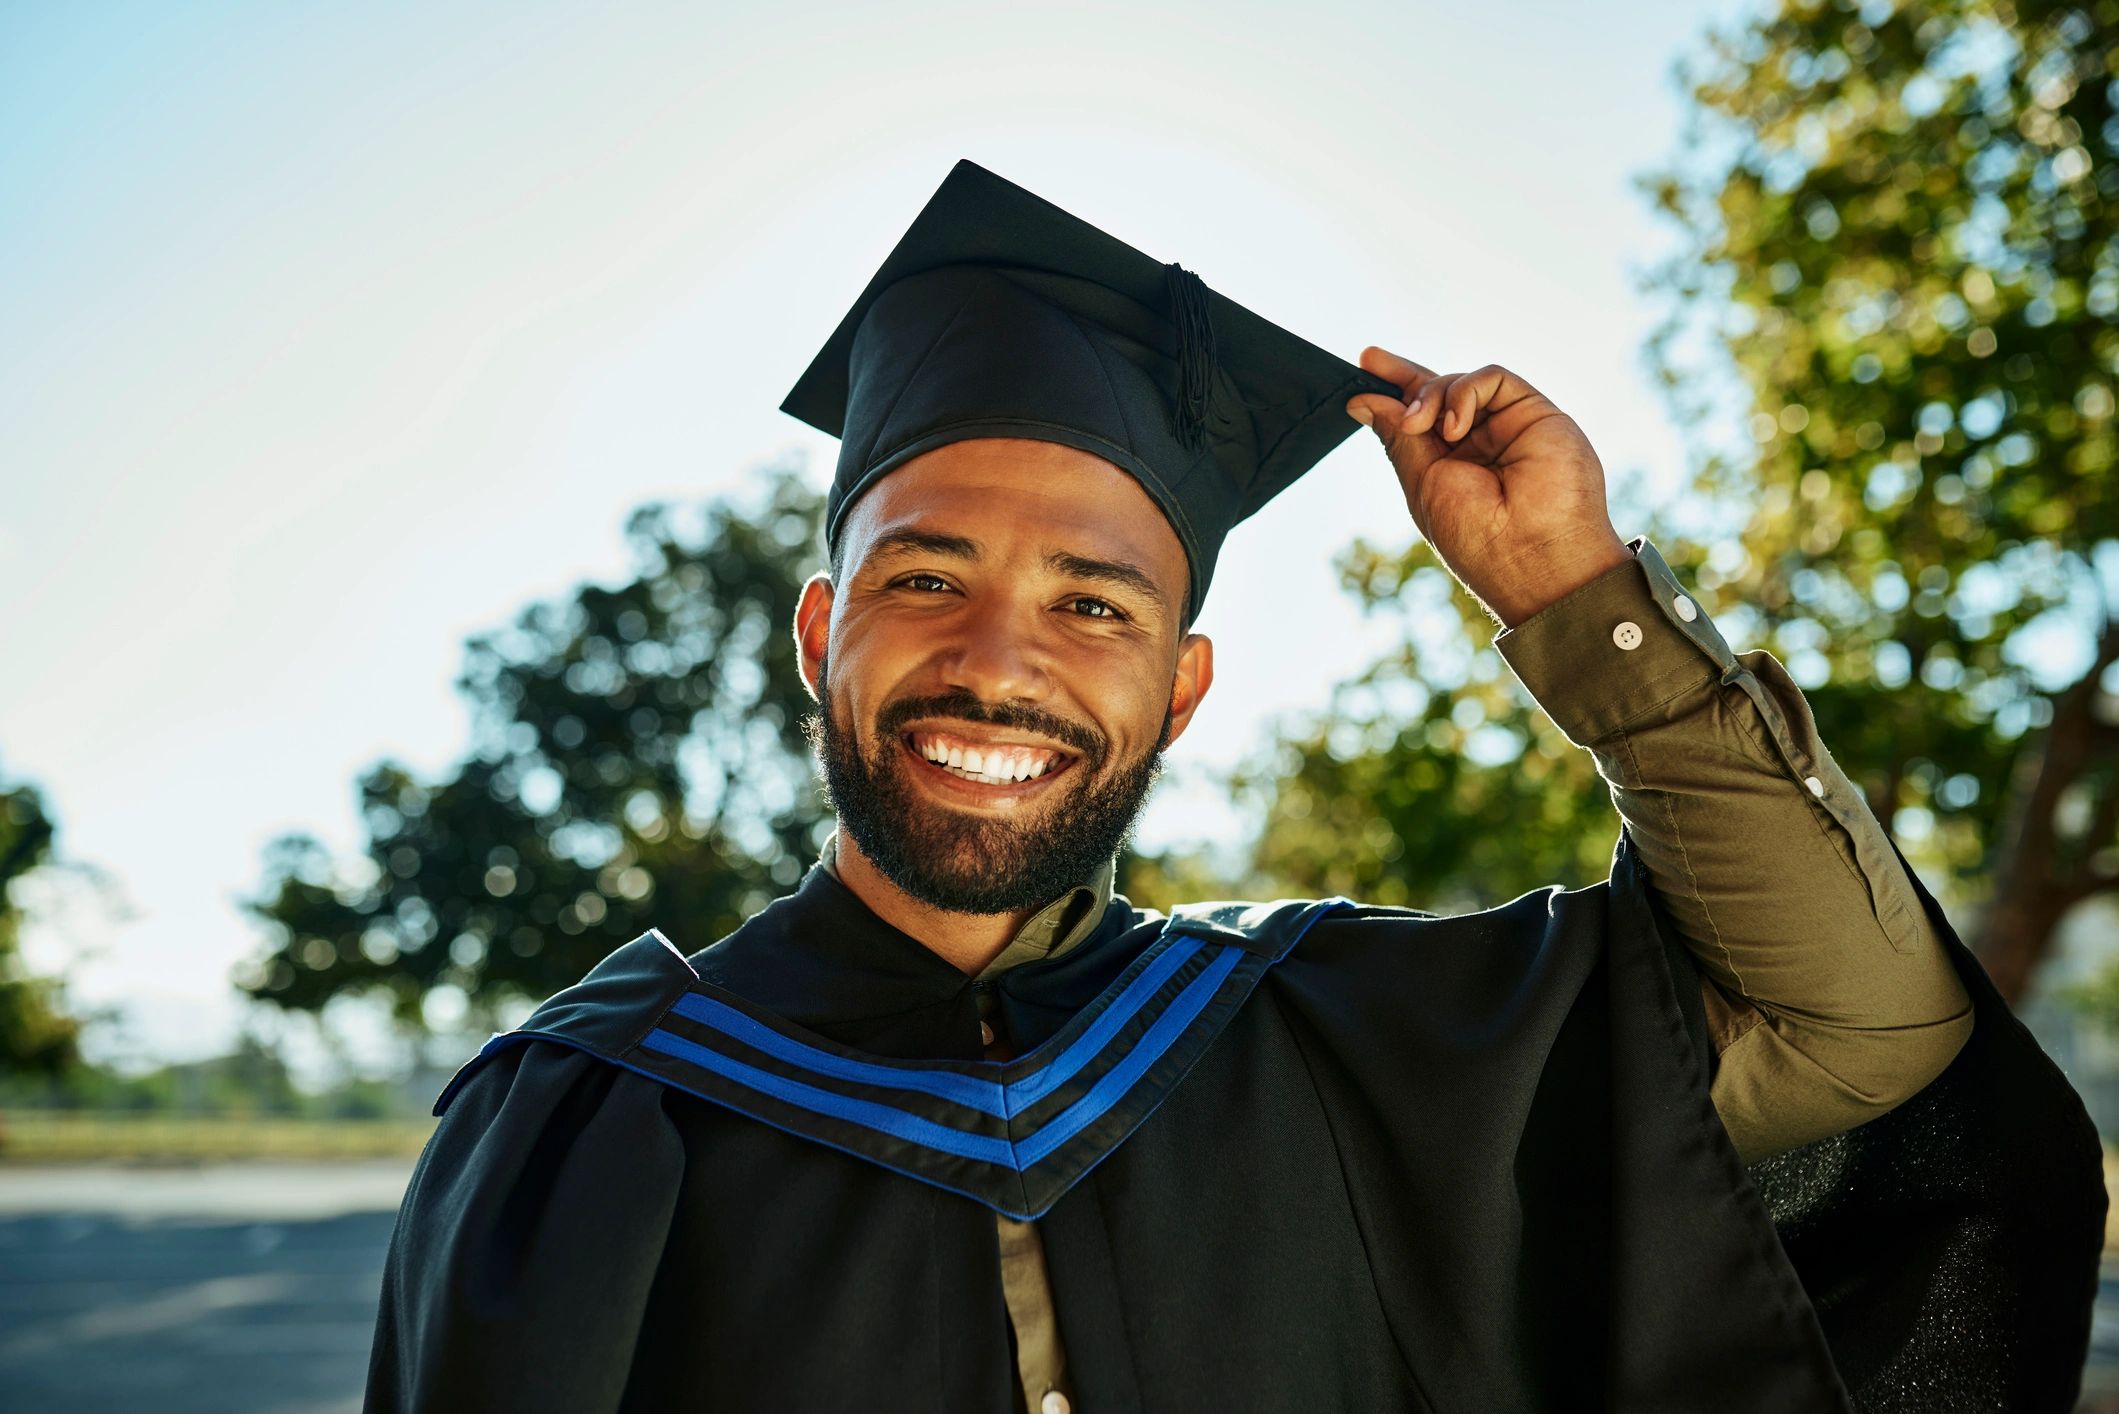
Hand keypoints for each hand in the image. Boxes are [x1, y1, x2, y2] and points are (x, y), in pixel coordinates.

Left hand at [1345, 348, 1632, 628]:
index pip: (1421, 417)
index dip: (1393, 389)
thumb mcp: (1422, 483)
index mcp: (1452, 466)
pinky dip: (1464, 393)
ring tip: (1418, 424)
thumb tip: (1363, 402)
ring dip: (1430, 394)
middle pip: (1439, 391)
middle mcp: (1481, 443)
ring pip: (1461, 383)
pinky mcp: (1536, 412)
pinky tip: (1454, 427)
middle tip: (1370, 362)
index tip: (1364, 366)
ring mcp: (1509, 426)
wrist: (1533, 554)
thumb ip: (1399, 438)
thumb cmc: (1476, 536)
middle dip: (1403, 375)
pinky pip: (1493, 378)